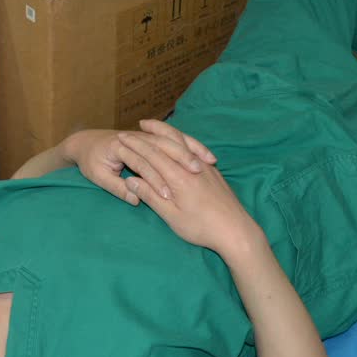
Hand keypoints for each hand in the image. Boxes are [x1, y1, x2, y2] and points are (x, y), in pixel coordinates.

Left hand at [65, 120, 215, 205]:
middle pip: (166, 145)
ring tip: (210, 161)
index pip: (145, 163)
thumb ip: (117, 188)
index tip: (174, 192)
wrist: (82, 143)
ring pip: (174, 139)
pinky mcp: (151, 138)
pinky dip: (192, 146)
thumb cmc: (89, 160)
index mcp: (122, 147)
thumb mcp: (97, 176)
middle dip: (184, 157)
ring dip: (192, 149)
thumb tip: (134, 197)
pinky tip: (206, 157)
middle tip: (201, 172)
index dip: (159, 179)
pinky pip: (177, 139)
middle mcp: (138, 138)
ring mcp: (146, 136)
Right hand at [117, 130, 258, 253]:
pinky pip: (193, 146)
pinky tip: (174, 139)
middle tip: (128, 131)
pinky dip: (179, 138)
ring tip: (148, 125)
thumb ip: (151, 196)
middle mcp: (191, 166)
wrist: (236, 230)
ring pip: (181, 140)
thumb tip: (132, 180)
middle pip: (165, 143)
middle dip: (144, 136)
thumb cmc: (201, 228)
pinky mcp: (213, 170)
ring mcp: (204, 166)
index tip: (120, 138)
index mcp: (178, 178)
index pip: (152, 154)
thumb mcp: (172, 216)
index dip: (135, 146)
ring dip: (162, 131)